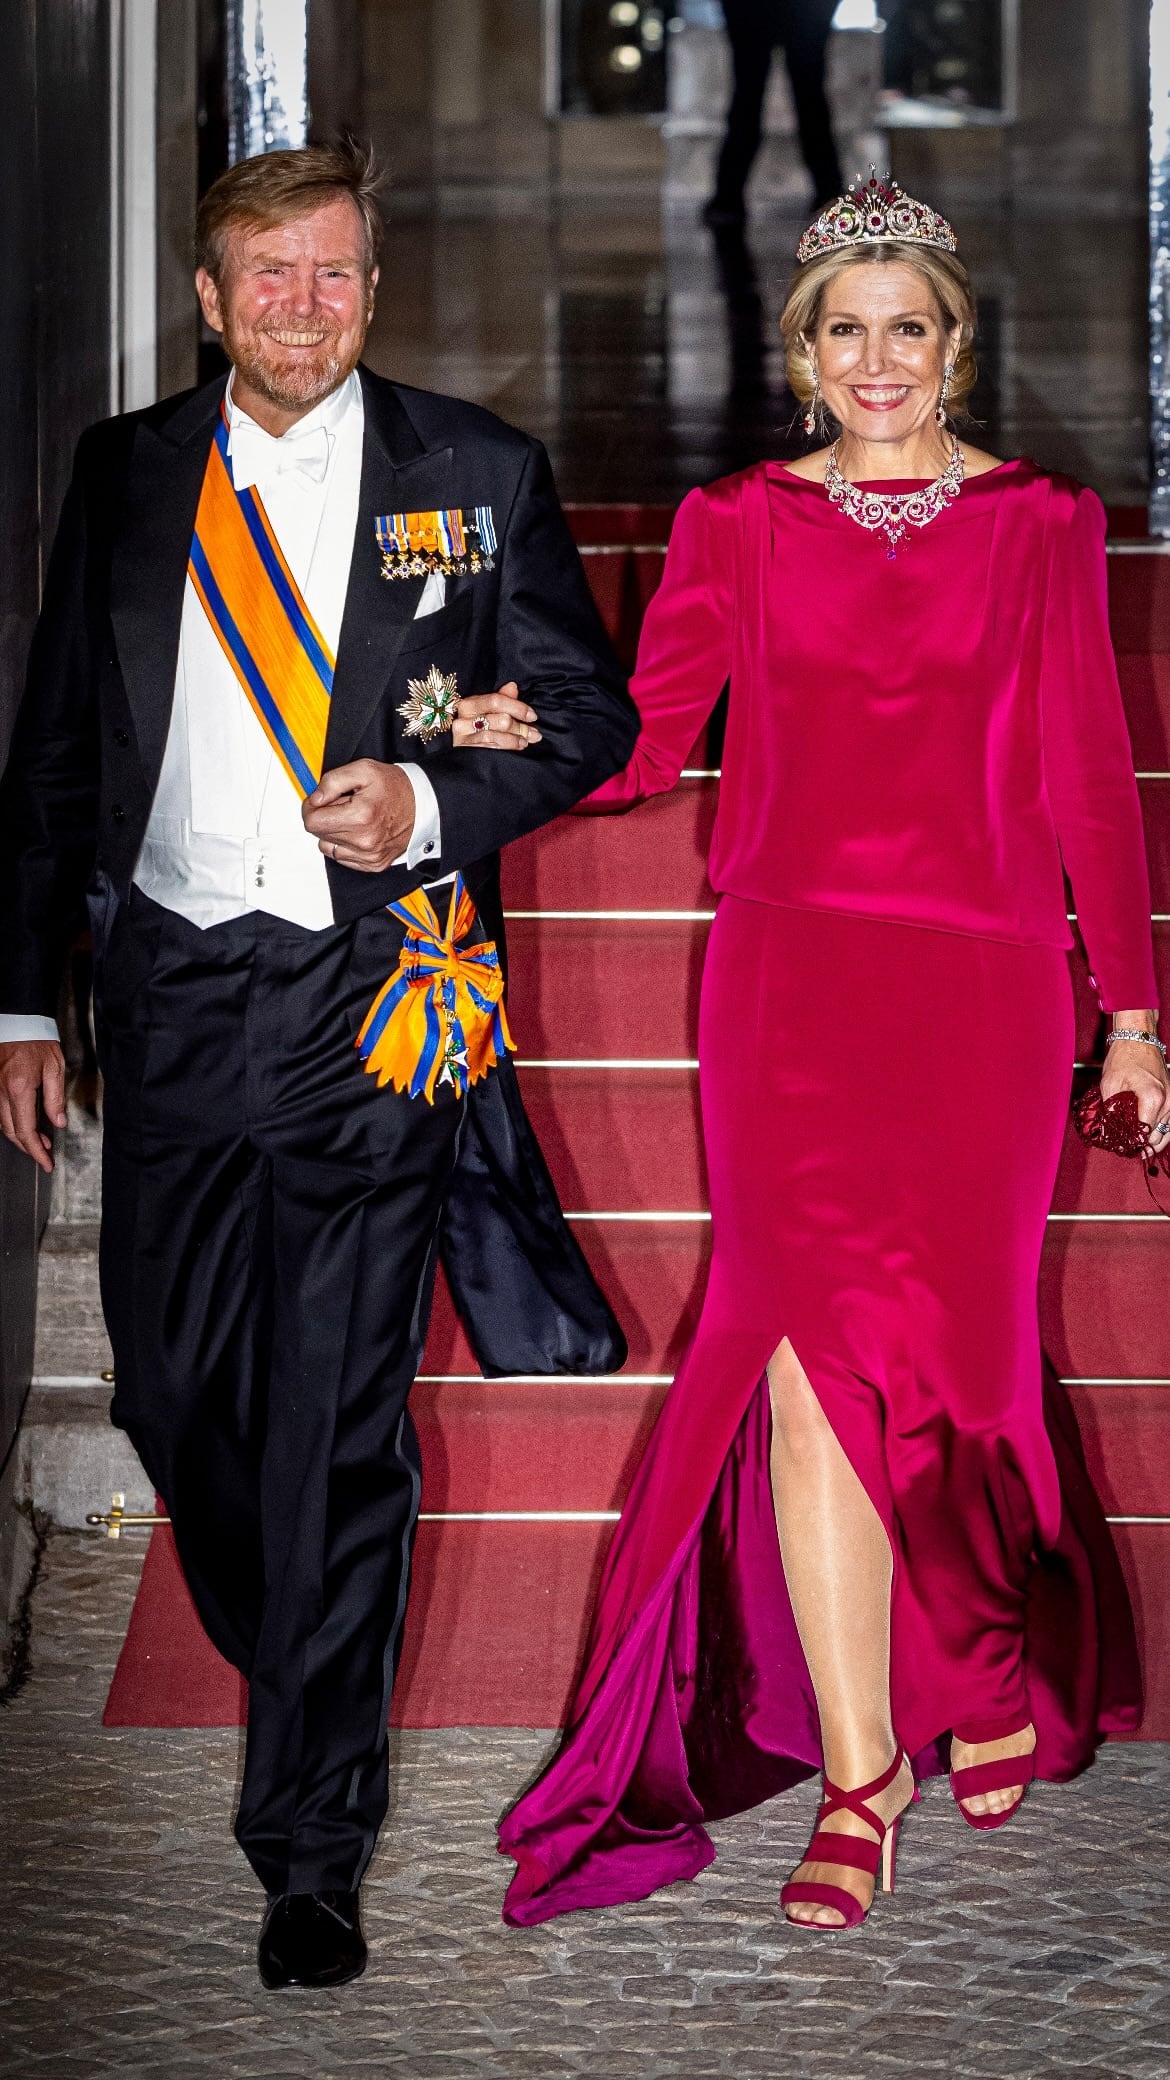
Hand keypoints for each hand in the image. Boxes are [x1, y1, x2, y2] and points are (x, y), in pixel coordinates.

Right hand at [0, 1040, 67, 1173]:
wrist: (19, 1022)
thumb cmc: (37, 1040)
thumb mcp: (55, 1068)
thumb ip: (55, 1098)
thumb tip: (58, 1122)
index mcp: (19, 1089)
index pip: (26, 1131)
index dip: (36, 1151)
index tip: (46, 1162)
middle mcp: (2, 1092)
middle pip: (11, 1132)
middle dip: (28, 1148)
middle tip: (45, 1155)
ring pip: (3, 1124)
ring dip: (21, 1136)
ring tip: (42, 1140)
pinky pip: (1, 1111)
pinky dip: (14, 1123)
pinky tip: (27, 1124)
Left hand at [303, 760, 416, 871]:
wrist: (425, 805)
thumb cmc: (396, 787)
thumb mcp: (364, 770)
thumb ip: (332, 781)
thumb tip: (315, 799)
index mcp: (360, 817)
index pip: (311, 821)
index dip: (311, 807)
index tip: (320, 800)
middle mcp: (364, 842)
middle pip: (319, 833)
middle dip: (326, 816)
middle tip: (343, 804)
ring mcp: (369, 856)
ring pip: (328, 847)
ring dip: (334, 832)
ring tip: (353, 817)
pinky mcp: (374, 864)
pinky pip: (342, 857)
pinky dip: (346, 844)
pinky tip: (360, 830)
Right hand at [452, 682, 541, 751]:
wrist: (450, 750)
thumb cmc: (472, 728)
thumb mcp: (484, 711)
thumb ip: (500, 699)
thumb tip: (513, 686)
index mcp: (468, 704)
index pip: (496, 700)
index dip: (517, 707)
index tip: (532, 716)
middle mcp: (463, 719)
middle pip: (500, 720)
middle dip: (520, 727)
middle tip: (534, 734)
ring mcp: (462, 737)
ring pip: (495, 736)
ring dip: (515, 739)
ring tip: (526, 742)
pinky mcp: (464, 752)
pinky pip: (489, 749)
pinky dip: (506, 748)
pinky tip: (516, 748)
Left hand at [1100, 1020, 1169, 1147]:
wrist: (1138, 1037)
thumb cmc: (1124, 1058)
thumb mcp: (1109, 1085)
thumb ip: (1111, 1112)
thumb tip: (1109, 1132)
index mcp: (1152, 1098)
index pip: (1145, 1133)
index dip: (1133, 1143)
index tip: (1123, 1147)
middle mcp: (1168, 1100)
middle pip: (1159, 1136)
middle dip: (1144, 1144)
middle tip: (1130, 1150)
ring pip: (1168, 1131)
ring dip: (1155, 1140)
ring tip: (1141, 1148)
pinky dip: (1163, 1129)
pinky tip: (1153, 1136)